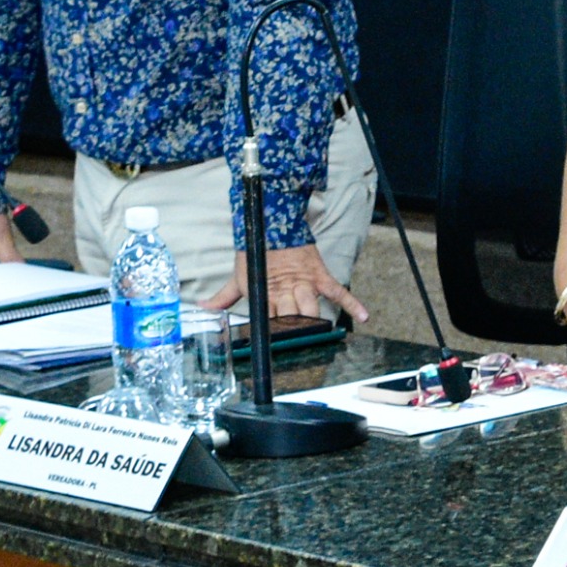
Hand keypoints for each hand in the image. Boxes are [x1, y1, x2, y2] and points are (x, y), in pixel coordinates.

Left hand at [206, 242, 367, 331]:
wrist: (271, 221)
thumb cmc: (256, 252)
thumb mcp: (239, 276)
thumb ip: (224, 297)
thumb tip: (202, 309)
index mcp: (267, 294)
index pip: (271, 320)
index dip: (273, 333)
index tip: (276, 345)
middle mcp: (286, 291)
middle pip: (292, 317)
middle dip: (293, 328)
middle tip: (296, 339)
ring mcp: (305, 284)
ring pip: (311, 309)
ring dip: (311, 321)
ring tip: (316, 334)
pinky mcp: (319, 275)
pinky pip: (338, 291)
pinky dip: (352, 304)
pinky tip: (363, 317)